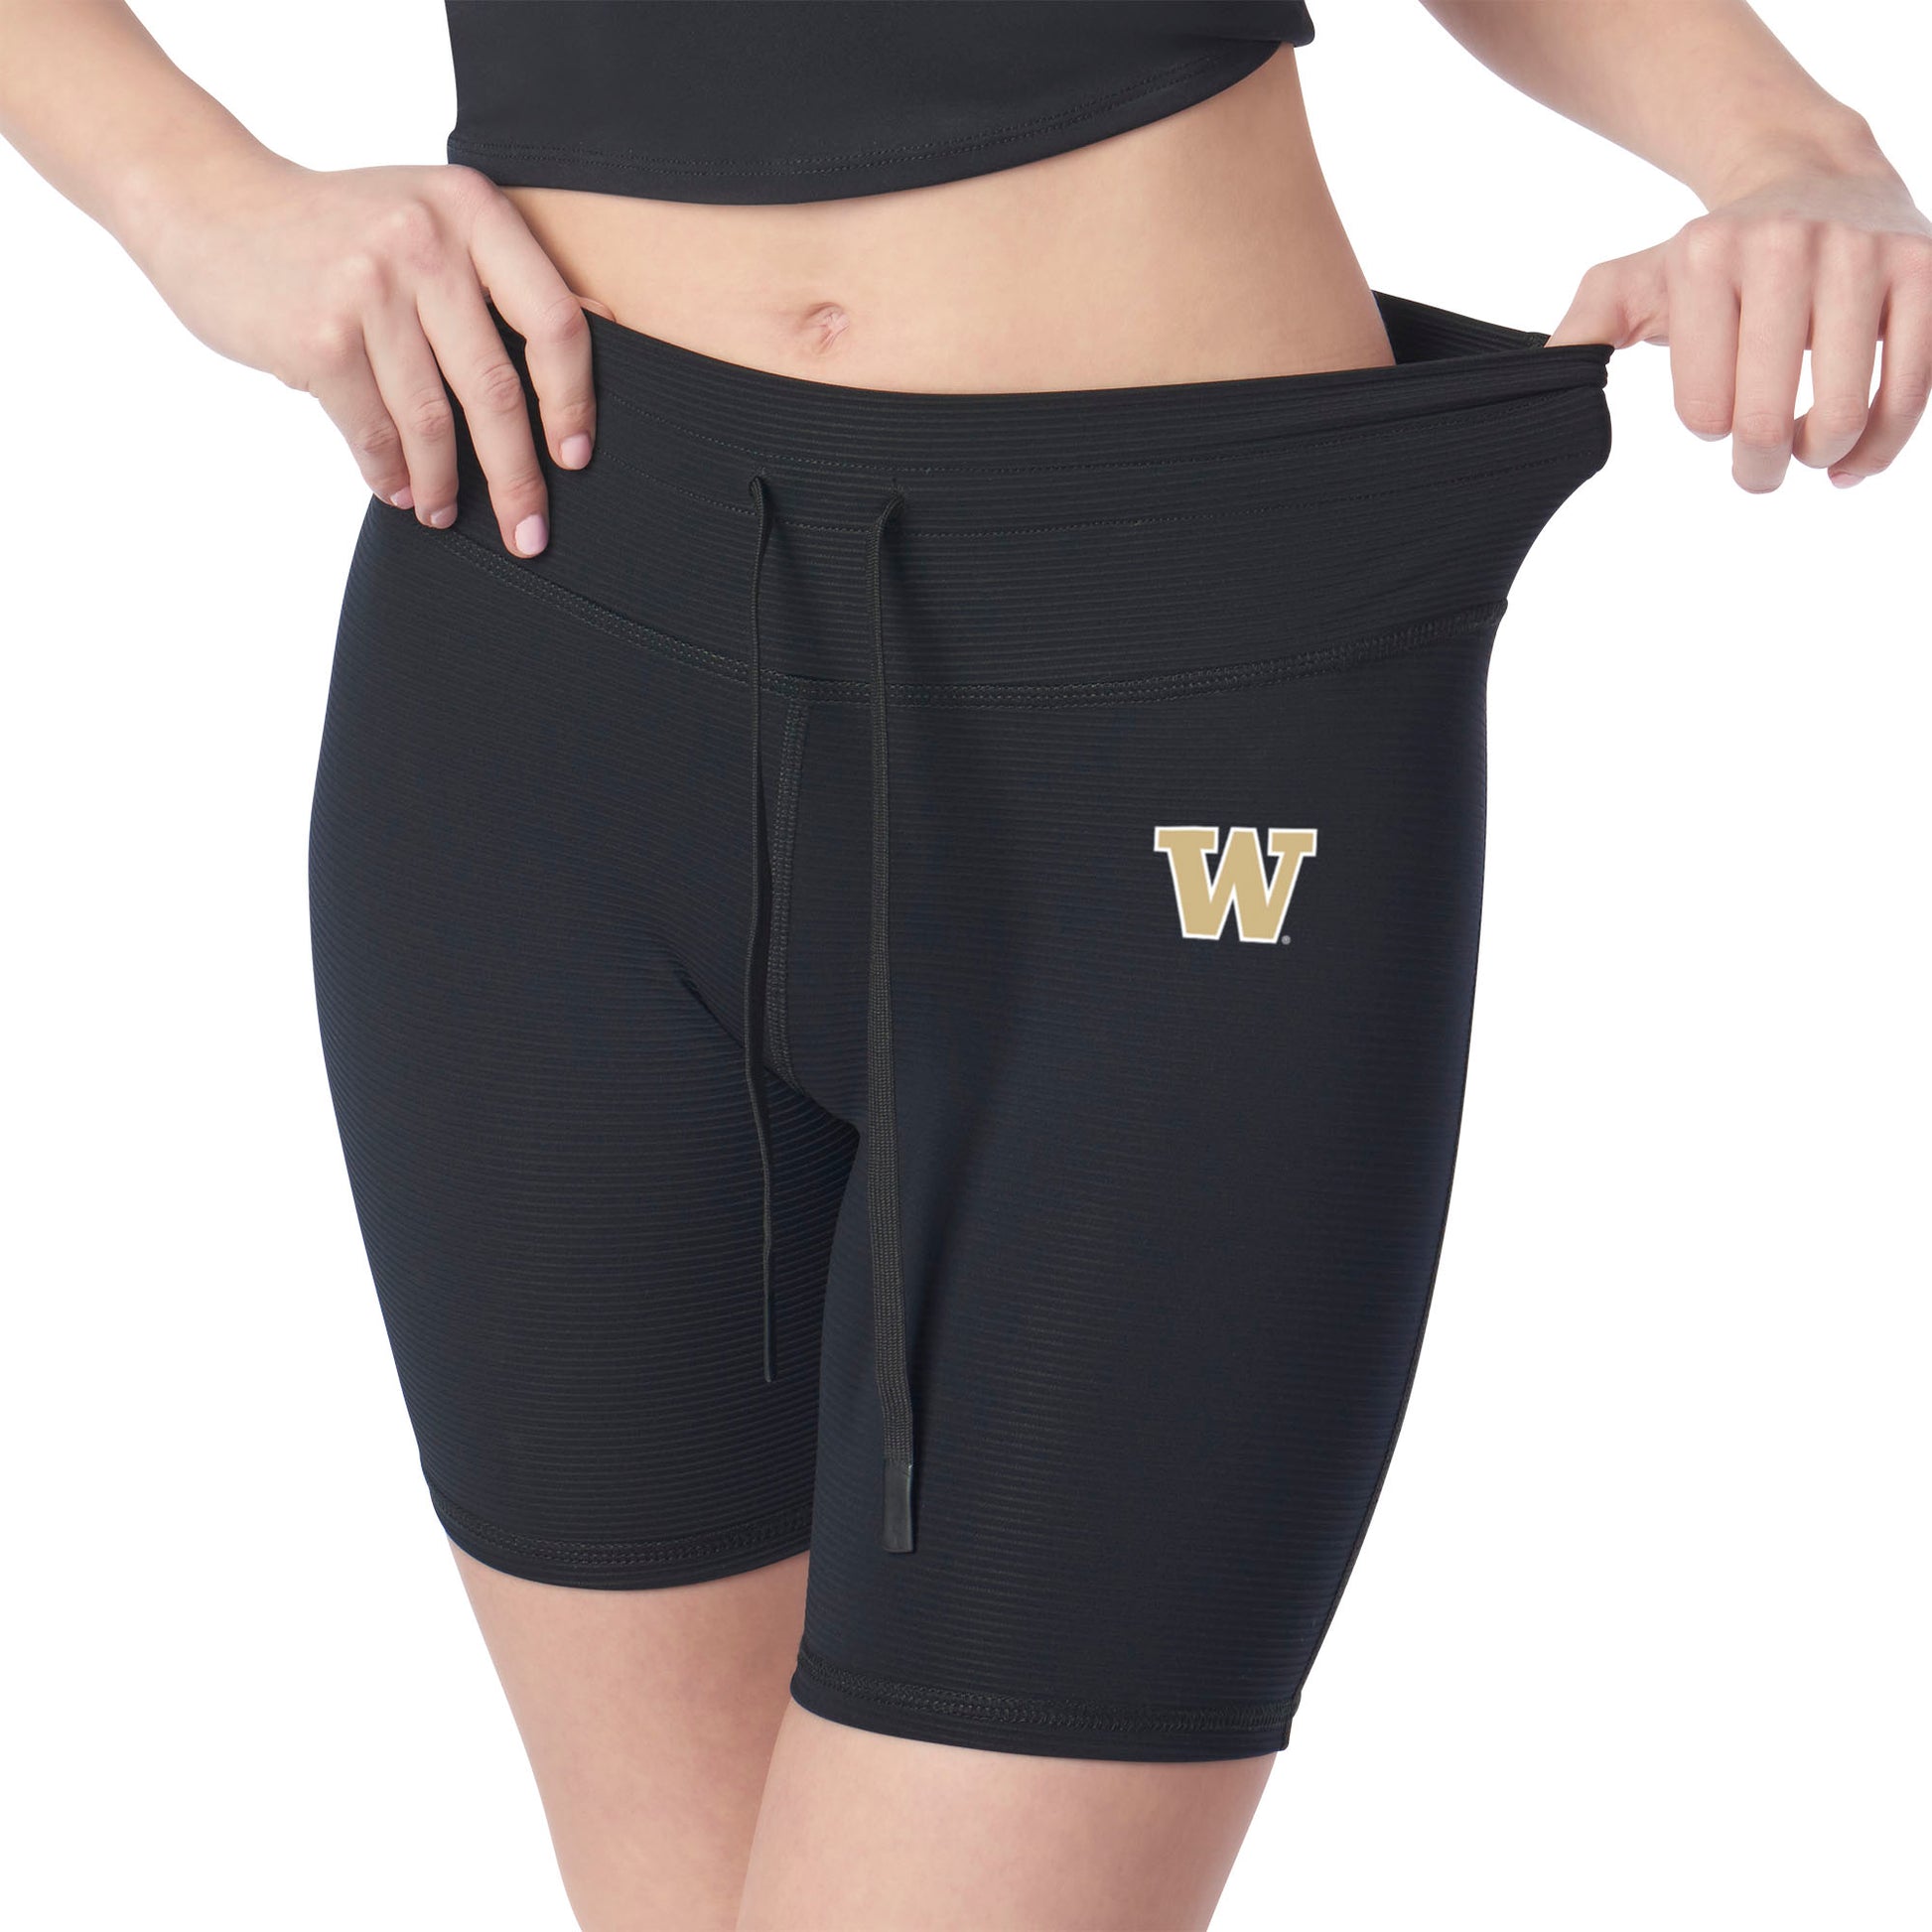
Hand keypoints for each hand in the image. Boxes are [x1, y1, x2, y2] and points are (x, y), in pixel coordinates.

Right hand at [125, 154, 613, 554]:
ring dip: (442, 484)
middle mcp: (425, 241)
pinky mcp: (318, 336)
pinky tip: (397, 491)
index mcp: (472, 210)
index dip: (572, 402)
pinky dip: (388, 471)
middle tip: (528, 533)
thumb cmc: (341, 229)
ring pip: (431, 420)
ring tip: (443, 513)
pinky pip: (373, 429)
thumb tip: (601, 327)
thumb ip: (500, 269)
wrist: (208, 201)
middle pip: (495, 388)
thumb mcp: (431, 217)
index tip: (574, 459)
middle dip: (516, 477)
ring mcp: (368, 287)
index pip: (553, 322)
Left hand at [1546, 161, 1931, 491]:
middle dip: (1759, 467)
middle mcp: (1786, 247)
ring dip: (1821, 458)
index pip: (1702, 406)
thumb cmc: (1716, 252)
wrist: (1816, 173)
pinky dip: (1881, 445)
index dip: (1709, 427)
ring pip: (1842, 414)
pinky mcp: (1927, 270)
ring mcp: (1863, 255)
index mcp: (1707, 258)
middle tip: (1758, 468)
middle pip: (1766, 420)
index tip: (1715, 416)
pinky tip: (1854, 463)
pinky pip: (1914, 388)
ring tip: (1808, 453)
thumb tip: (1534, 383)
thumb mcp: (1636, 280)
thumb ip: (1583, 330)